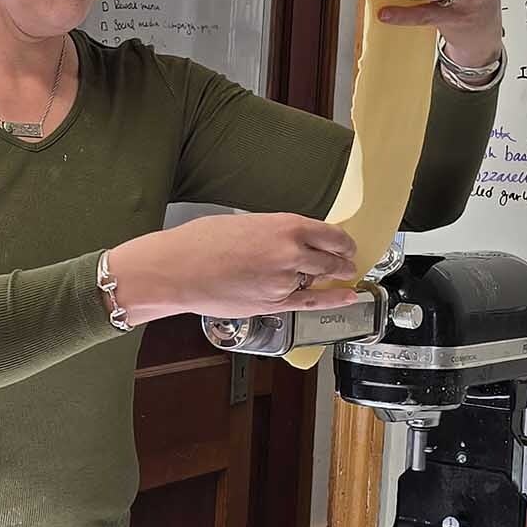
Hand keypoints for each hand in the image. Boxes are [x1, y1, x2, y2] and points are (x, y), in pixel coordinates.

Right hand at [105, 213, 361, 325]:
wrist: (178, 270)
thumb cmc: (200, 242)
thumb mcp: (244, 222)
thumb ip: (272, 231)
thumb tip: (286, 239)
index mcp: (285, 226)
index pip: (330, 233)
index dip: (343, 240)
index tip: (345, 243)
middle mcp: (292, 253)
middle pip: (331, 258)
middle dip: (342, 260)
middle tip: (347, 259)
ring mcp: (285, 281)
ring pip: (320, 279)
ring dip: (335, 277)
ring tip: (344, 275)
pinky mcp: (275, 304)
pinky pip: (312, 302)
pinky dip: (334, 300)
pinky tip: (348, 297)